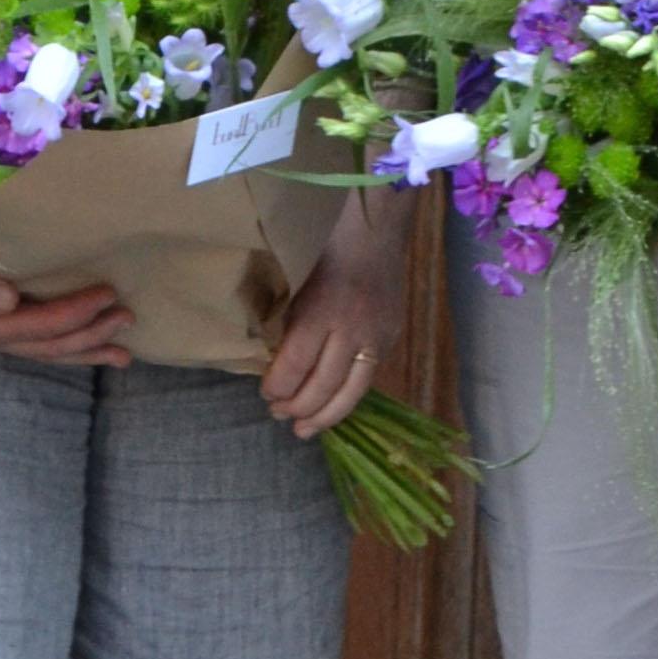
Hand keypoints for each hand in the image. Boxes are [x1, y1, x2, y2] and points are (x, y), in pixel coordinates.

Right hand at [0, 224, 133, 366]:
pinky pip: (24, 339)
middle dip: (84, 336)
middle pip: (35, 345)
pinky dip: (59, 343)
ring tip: (123, 343)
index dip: (66, 317)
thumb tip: (8, 301)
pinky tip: (90, 343)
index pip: (23, 327)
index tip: (107, 295)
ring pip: (34, 349)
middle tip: (128, 317)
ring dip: (79, 346)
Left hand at [262, 190, 413, 439]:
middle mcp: (352, 328)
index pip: (296, 364)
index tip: (265, 394)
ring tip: (305, 430)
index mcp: (322, 309)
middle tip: (279, 416)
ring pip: (352, 391)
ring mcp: (377, 335)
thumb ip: (293, 323)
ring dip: (326, 416)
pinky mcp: (392, 337)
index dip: (278, 386)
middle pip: (323, 385)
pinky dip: (349, 395)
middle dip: (298, 407)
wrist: (376, 228)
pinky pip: (369, 376)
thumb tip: (281, 363)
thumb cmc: (327, 246)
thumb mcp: (299, 282)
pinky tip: (333, 404)